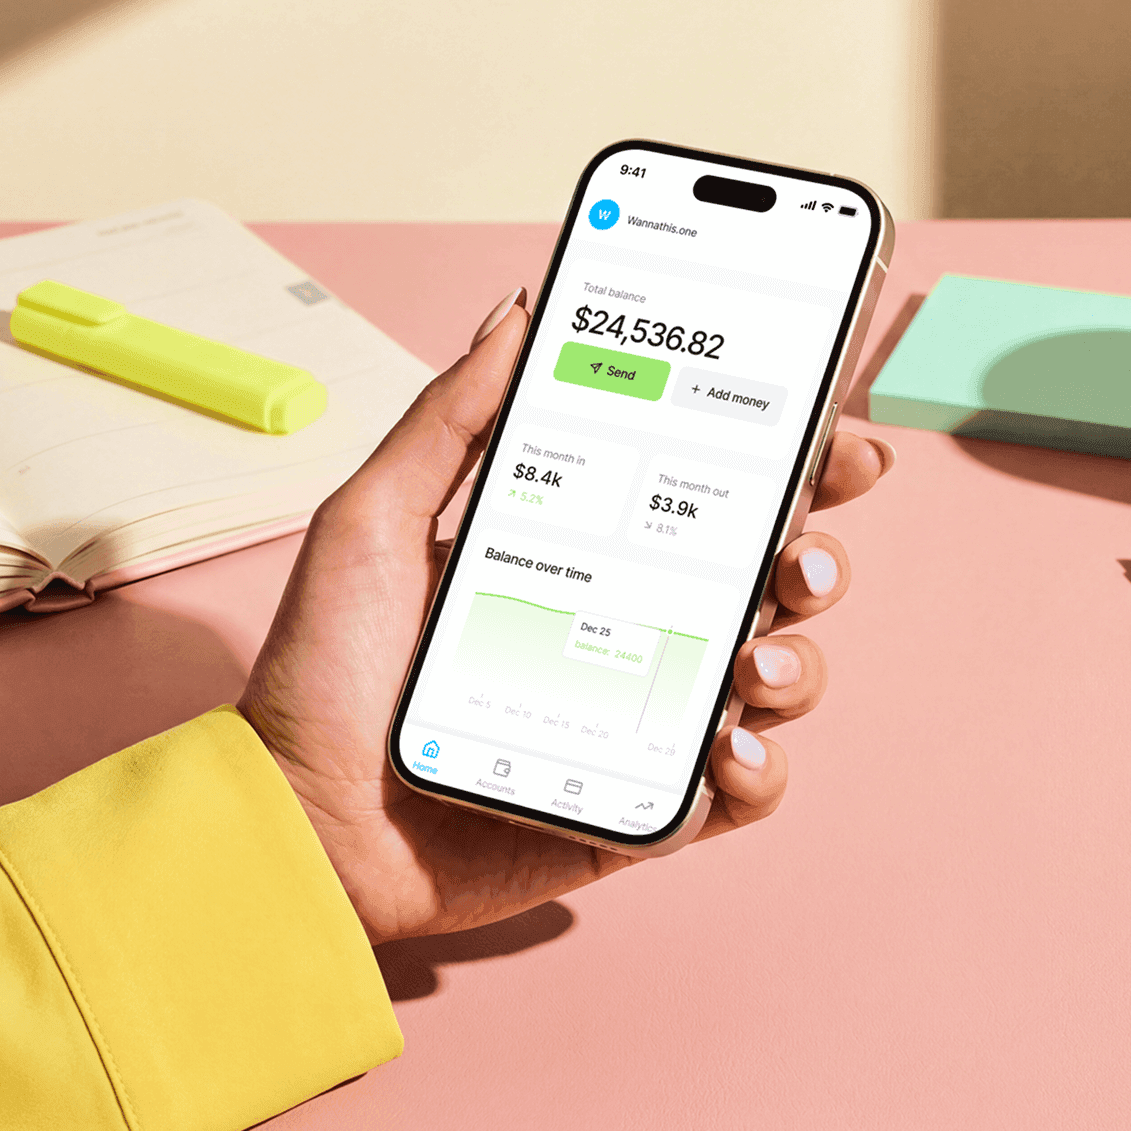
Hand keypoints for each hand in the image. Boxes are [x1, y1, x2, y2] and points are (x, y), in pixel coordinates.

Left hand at [239, 291, 894, 942]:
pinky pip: (739, 790)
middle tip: (798, 549)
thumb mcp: (376, 519)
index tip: (829, 428)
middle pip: (765, 577)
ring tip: (752, 660)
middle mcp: (630, 628)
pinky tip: (727, 749)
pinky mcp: (641, 806)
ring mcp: (644, 720)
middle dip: (815, 553)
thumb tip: (518, 311)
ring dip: (797, 659)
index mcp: (585, 550)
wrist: (301, 819)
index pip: (708, 491)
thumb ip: (451, 418)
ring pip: (775, 676)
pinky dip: (760, 771)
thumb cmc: (326, 668)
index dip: (785, 458)